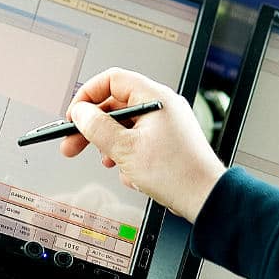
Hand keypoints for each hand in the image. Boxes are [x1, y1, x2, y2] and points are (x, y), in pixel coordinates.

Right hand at [60, 68, 224, 221]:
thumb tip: (80, 113)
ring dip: (110, 144)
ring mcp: (165, 124)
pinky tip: (129, 172)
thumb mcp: (125, 149)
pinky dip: (127, 155)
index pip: (112, 80)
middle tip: (72, 143)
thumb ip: (98, 128)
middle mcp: (161, 106)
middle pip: (116, 105)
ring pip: (125, 126)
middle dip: (92, 127)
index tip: (74, 115)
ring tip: (107, 162)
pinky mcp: (167, 142)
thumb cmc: (176, 173)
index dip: (88, 95)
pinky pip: (138, 141)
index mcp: (155, 98)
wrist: (205, 198)